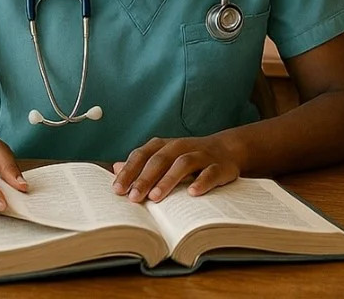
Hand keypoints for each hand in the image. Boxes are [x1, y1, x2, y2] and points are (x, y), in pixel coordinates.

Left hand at [113, 134, 245, 202]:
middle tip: (133, 197)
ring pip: (184, 163)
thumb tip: (115, 168)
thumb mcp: (165, 157)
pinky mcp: (220, 166)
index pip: (143, 154)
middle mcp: (182, 147)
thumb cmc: (189, 157)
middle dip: (145, 178)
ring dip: (168, 180)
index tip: (117, 190)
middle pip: (161, 159)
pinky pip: (211, 172)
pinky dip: (202, 181)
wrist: (228, 149)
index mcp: (165, 145)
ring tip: (155, 197)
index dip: (130, 171)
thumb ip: (142, 163)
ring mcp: (202, 155)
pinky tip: (192, 193)